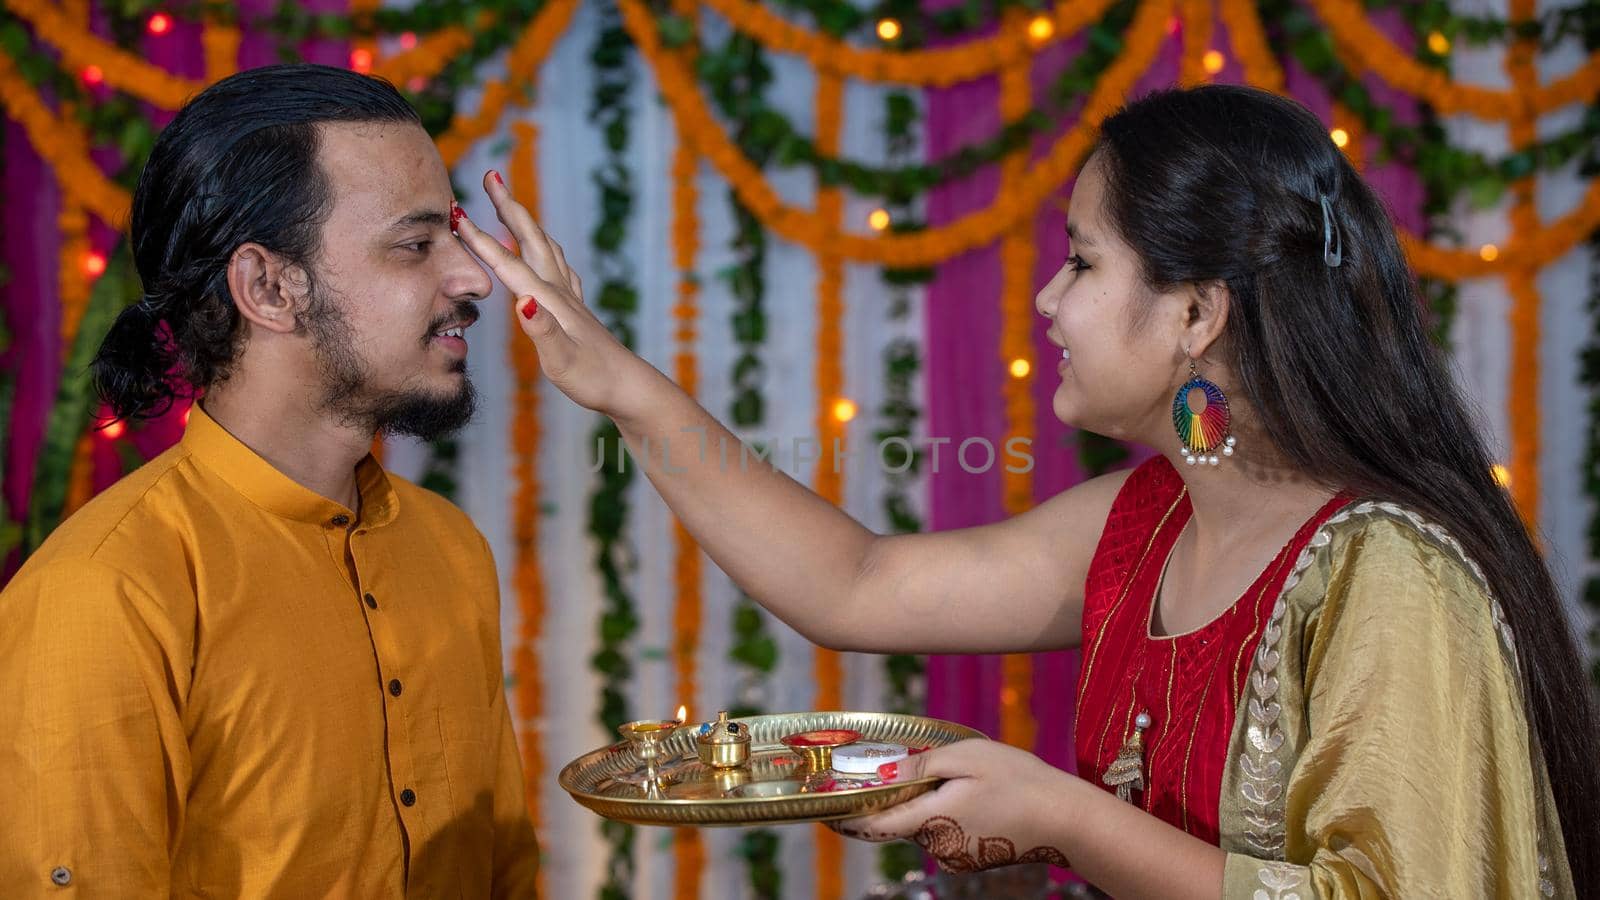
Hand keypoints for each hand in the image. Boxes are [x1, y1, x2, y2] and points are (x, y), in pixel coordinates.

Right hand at [454, 170, 662, 418]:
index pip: (508, 264)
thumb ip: (542, 332)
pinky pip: (556, 266)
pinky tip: (542, 251)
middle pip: (530, 239)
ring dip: (523, 223)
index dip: (480, 239)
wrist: (627, 386)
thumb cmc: (593, 378)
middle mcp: (559, 292)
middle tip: (491, 176)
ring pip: (544, 247)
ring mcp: (570, 297)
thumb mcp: (562, 361)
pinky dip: (542, 248)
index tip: (455, 212)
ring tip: (507, 204)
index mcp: (548, 301)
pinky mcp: (576, 307)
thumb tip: (522, 302)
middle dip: (508, 207)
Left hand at [828, 739, 1076, 872]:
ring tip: (958, 774)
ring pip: (926, 823)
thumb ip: (921, 765)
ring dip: (927, 801)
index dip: (846, 817)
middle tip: (906, 765)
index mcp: (931, 820)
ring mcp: (958, 856)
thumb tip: (884, 775)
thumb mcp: (967, 757)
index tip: (825, 810)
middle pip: (902, 819)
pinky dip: (948, 811)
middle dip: (898, 796)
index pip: (873, 826)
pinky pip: (948, 831)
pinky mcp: (974, 857)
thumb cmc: (1020, 781)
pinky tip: (976, 792)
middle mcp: (939, 846)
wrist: (1067, 819)